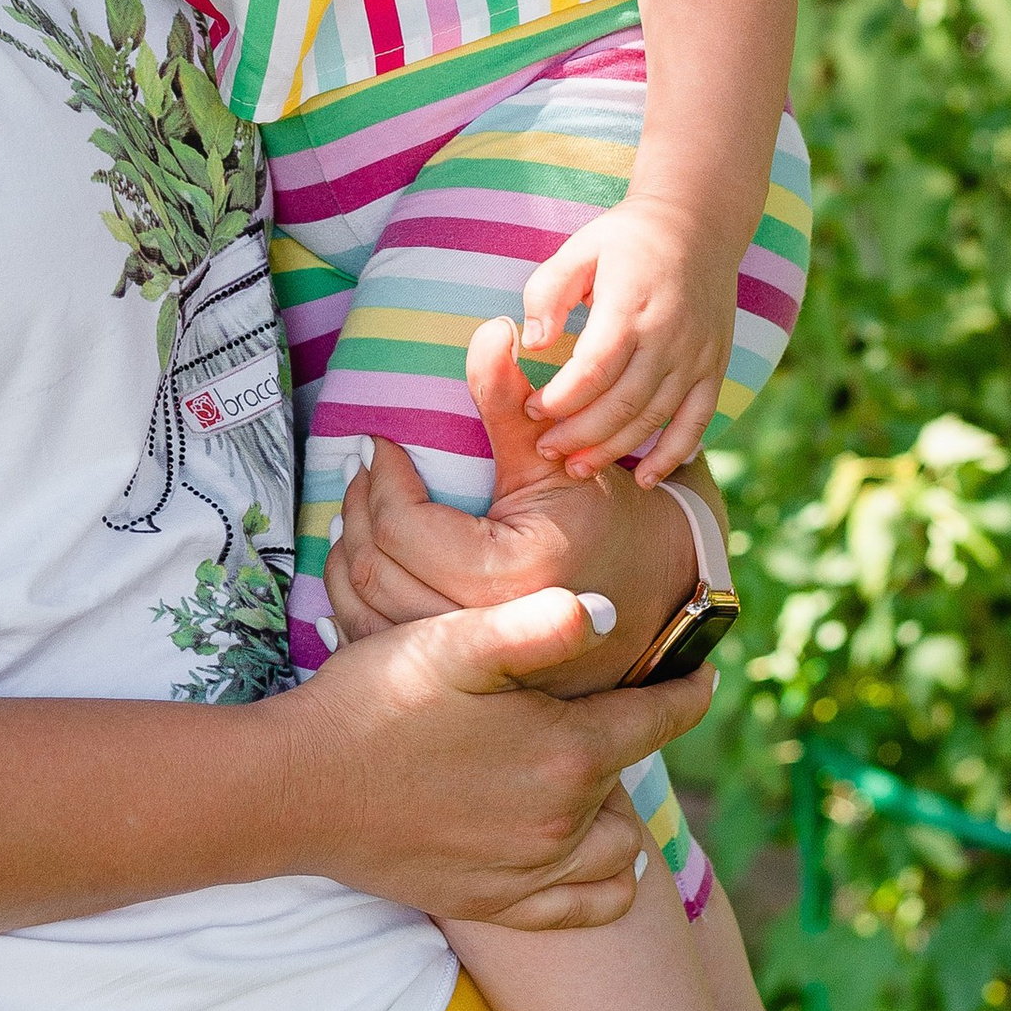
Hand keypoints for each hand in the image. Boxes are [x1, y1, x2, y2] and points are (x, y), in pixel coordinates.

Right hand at [277, 587, 717, 932]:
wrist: (296, 789)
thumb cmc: (374, 701)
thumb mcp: (453, 642)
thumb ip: (538, 624)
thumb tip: (611, 610)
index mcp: (567, 752)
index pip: (659, 720)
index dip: (686, 691)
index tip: (702, 675)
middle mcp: (562, 821)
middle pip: (631, 780)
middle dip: (626, 745)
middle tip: (596, 714)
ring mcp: (529, 870)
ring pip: (617, 849)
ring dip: (612, 813)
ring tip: (578, 779)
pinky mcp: (493, 902)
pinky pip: (584, 907)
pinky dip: (600, 883)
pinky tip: (581, 852)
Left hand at [324, 323, 702, 690]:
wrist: (662, 593)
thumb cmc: (614, 519)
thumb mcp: (562, 456)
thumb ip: (513, 401)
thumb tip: (490, 330)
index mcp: (511, 578)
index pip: (408, 528)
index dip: (382, 479)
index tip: (377, 444)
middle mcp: (490, 633)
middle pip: (380, 573)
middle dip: (358, 513)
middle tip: (358, 470)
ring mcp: (477, 668)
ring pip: (372, 619)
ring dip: (348, 559)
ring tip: (353, 511)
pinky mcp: (469, 681)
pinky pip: (388, 648)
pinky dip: (359, 609)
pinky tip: (356, 568)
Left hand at [518, 194, 735, 483]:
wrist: (698, 224)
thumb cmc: (624, 240)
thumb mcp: (578, 249)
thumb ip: (548, 292)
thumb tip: (531, 342)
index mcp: (631, 306)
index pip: (593, 368)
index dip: (560, 398)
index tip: (530, 411)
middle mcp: (669, 336)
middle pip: (622, 403)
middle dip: (579, 435)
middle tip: (545, 451)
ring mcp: (697, 355)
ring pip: (654, 418)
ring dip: (615, 450)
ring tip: (577, 467)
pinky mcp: (714, 367)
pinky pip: (697, 421)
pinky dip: (674, 454)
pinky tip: (646, 479)